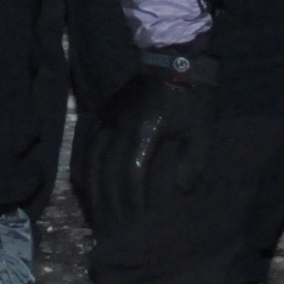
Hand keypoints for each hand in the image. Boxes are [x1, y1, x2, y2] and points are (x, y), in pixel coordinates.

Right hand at [95, 43, 218, 226]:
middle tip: (110, 227)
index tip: (134, 222)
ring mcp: (108, 118)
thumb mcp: (201, 130)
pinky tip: (82, 182)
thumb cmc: (192, 96)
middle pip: (105, 171)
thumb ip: (192, 163)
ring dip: (91, 187)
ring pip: (91, 158)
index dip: (130, 200)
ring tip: (93, 212)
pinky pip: (85, 143)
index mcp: (144, 132)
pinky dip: (82, 165)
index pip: (130, 174)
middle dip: (107, 202)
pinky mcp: (104, 112)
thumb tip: (180, 191)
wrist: (175, 56)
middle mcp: (119, 127)